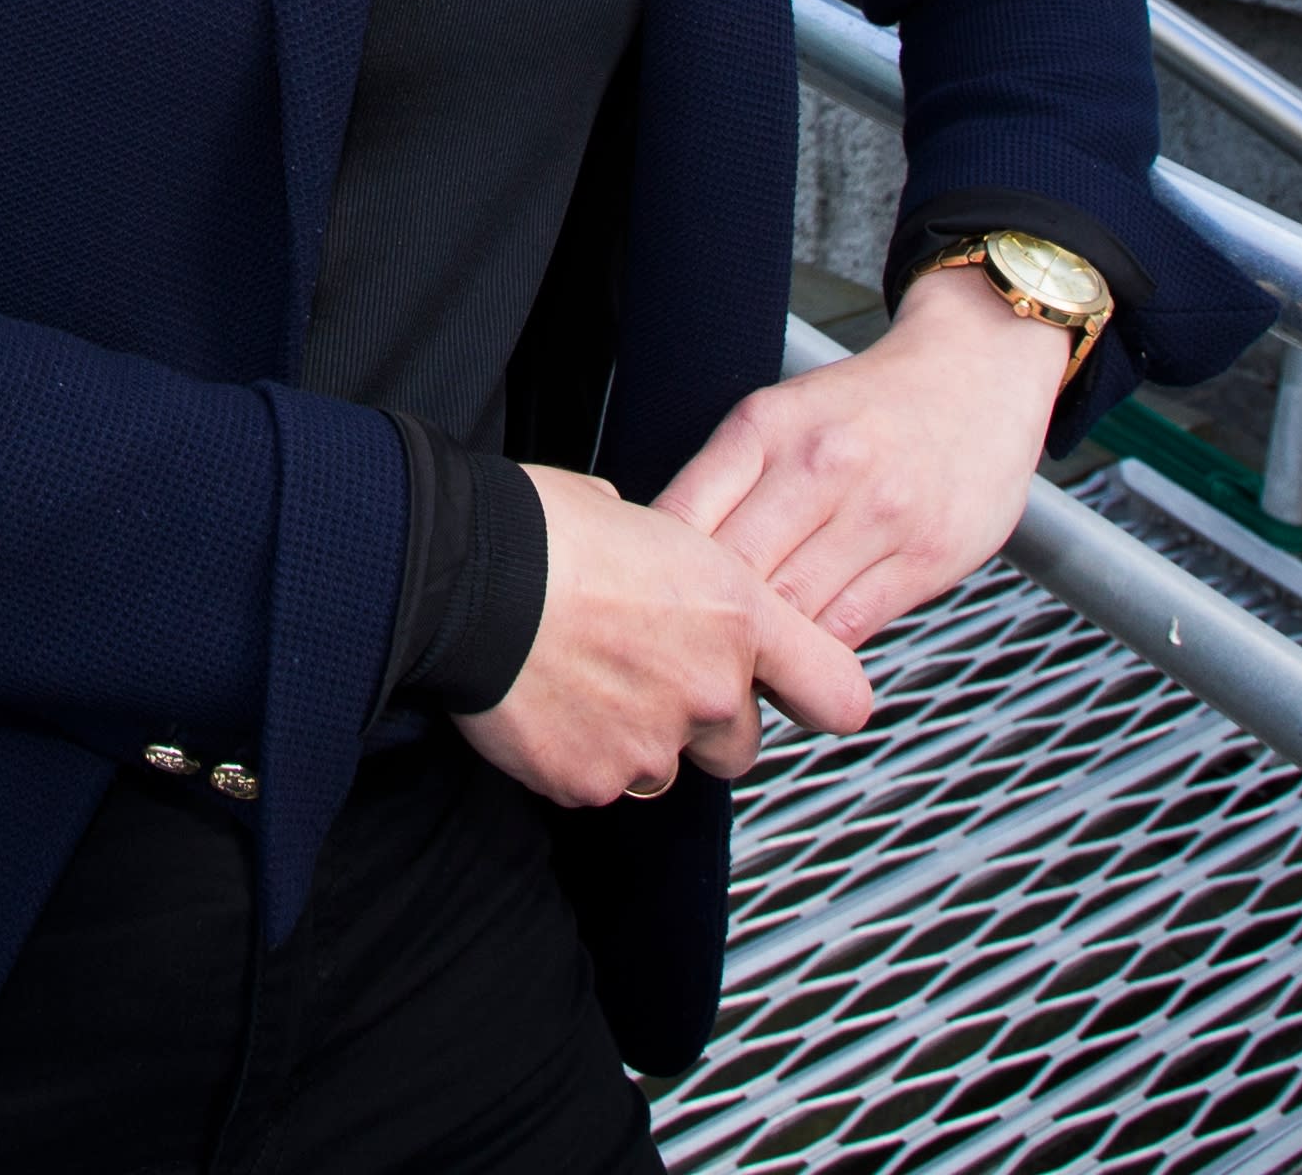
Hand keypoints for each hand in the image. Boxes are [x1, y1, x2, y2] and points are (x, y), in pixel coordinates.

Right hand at [458, 467, 876, 807]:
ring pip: (661, 767)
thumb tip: (656, 573)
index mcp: (738, 615)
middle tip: (640, 676)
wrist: (466, 574)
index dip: (817, 696)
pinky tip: (541, 703)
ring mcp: (652, 745)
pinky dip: (573, 754)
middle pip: (739, 746)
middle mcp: (711, 691)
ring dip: (633, 738)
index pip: (836, 690)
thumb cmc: (544, 529)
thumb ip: (677, 569)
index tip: (798, 695)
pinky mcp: (591, 781)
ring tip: (578, 681)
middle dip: (698, 722)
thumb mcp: (643, 519)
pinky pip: (596, 781)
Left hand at [654, 262, 1077, 646]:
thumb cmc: (866, 408)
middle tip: (692, 657)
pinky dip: (818, 659)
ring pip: (792, 611)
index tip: (653, 608)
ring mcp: (877, 513)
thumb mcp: (781, 415)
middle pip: (734, 575)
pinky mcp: (924, 556)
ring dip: (763, 653)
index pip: (681, 522)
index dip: (657, 580)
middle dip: (707, 626)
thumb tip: (664, 563)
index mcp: (765, 426)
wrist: (976, 375)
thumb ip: (727, 483)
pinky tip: (804, 663)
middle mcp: (820, 465)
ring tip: (744, 669)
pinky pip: (849, 628)